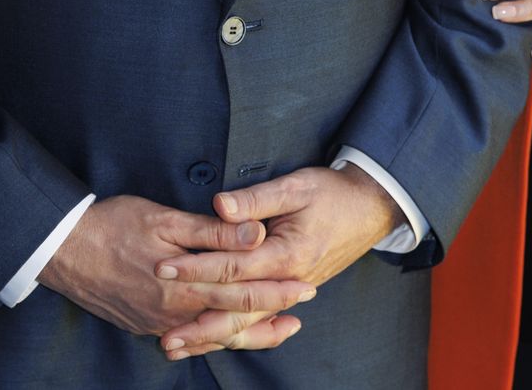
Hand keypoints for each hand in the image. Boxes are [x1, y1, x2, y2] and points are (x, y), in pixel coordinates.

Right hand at [39, 194, 313, 349]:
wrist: (63, 250)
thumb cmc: (113, 225)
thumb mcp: (165, 220)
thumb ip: (213, 233)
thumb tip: (256, 234)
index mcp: (185, 287)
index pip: (244, 292)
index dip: (278, 290)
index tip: (306, 284)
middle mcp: (175, 314)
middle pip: (234, 320)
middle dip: (272, 314)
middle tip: (303, 310)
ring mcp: (158, 324)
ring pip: (213, 335)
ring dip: (247, 332)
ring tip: (276, 331)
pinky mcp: (144, 325)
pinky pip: (188, 338)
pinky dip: (213, 336)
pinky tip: (223, 333)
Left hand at [150, 166, 401, 358]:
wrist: (369, 210)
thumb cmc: (331, 193)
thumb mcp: (296, 186)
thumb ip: (257, 198)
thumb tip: (221, 205)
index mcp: (287, 254)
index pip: (233, 267)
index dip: (197, 268)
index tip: (163, 269)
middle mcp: (288, 281)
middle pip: (236, 308)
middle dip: (196, 319)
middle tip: (162, 330)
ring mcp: (289, 291)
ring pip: (246, 323)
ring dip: (210, 336)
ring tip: (175, 346)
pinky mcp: (288, 292)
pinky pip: (258, 322)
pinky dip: (232, 334)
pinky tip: (208, 342)